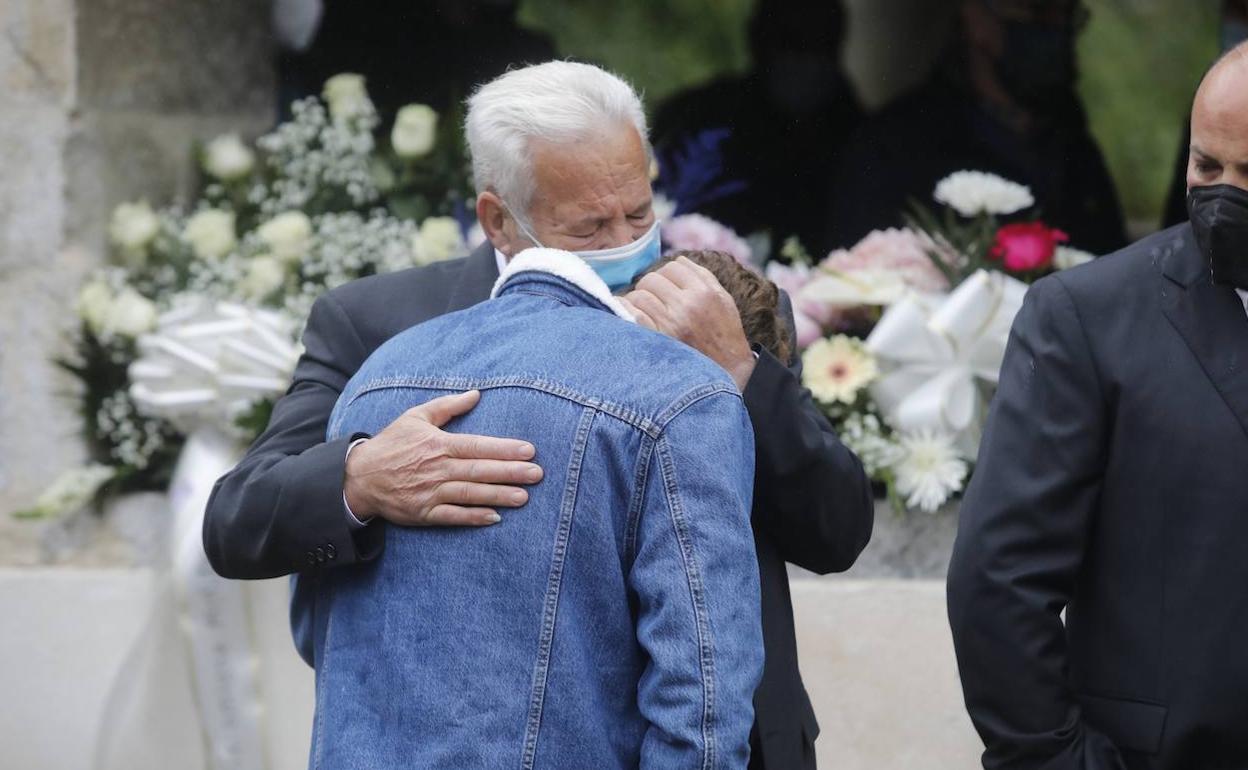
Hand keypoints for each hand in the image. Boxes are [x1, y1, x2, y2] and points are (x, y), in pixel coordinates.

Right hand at [343, 390, 542, 526]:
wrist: (359, 476)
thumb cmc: (391, 444)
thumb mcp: (415, 417)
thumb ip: (447, 406)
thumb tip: (476, 394)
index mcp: (438, 445)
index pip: (478, 446)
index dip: (504, 449)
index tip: (529, 451)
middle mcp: (437, 469)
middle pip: (479, 470)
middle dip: (510, 472)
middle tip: (537, 474)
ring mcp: (431, 493)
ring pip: (470, 494)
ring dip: (498, 495)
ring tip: (523, 497)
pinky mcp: (424, 513)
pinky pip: (452, 516)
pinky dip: (473, 518)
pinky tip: (494, 518)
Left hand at [620, 256, 756, 389]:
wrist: (728, 373)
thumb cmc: (725, 335)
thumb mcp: (724, 300)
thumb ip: (703, 277)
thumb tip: (679, 259)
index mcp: (704, 293)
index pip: (673, 266)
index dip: (668, 274)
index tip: (669, 285)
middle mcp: (686, 306)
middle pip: (652, 279)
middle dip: (651, 286)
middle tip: (655, 299)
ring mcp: (669, 325)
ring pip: (638, 295)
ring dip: (638, 300)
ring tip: (646, 310)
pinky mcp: (656, 342)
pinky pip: (630, 315)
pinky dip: (626, 312)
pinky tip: (631, 316)